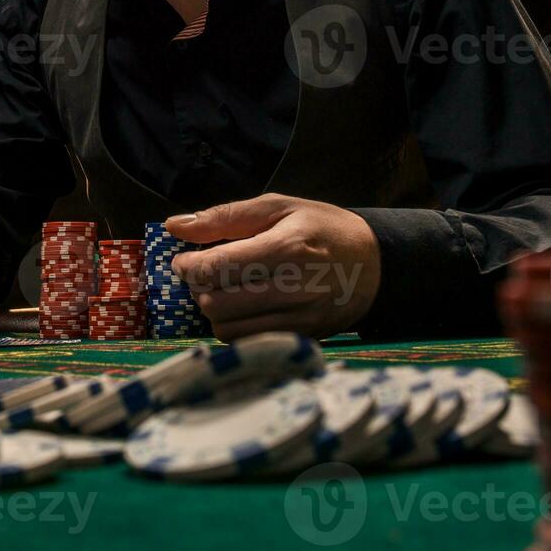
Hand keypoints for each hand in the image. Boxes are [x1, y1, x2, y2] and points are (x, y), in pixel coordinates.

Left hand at [165, 194, 381, 340]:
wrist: (375, 264)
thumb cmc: (322, 228)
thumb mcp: (278, 207)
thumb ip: (224, 216)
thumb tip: (174, 226)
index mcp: (286, 248)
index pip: (216, 268)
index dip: (188, 266)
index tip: (184, 260)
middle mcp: (294, 288)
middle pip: (216, 303)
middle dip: (198, 289)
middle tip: (206, 274)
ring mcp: (300, 320)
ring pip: (226, 329)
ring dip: (214, 310)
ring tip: (226, 289)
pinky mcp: (302, 339)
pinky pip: (247, 343)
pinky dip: (234, 326)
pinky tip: (244, 307)